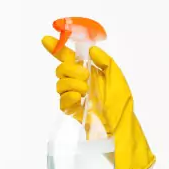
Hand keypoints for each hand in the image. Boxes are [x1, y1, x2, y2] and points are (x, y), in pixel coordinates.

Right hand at [42, 35, 155, 168]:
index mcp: (91, 74)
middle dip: (69, 68)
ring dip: (71, 83)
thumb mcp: (118, 80)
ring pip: (60, 83)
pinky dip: (68, 96)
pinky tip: (79, 99)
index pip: (70, 58)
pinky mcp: (72, 112)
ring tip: (85, 91)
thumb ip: (106, 62)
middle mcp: (80, 84)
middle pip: (61, 69)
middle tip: (84, 75)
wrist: (120, 129)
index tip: (46, 39)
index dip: (57, 48)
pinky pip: (61, 100)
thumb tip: (91, 51)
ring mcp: (75, 98)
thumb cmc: (121, 106)